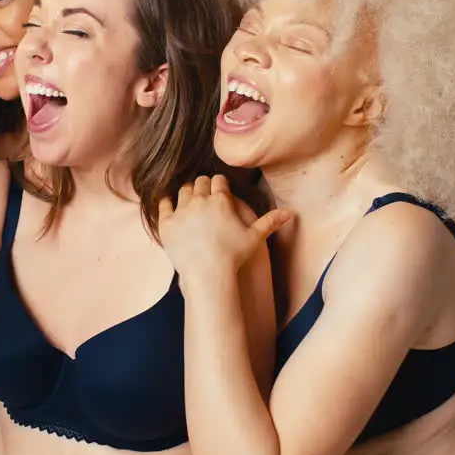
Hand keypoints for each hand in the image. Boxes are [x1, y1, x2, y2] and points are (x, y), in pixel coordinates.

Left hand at [157, 174, 292, 283]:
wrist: (208, 274)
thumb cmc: (233, 256)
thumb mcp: (255, 238)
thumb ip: (270, 222)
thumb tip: (290, 213)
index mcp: (221, 200)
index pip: (219, 181)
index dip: (220, 183)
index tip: (220, 188)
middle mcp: (200, 200)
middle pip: (200, 182)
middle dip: (203, 185)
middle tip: (205, 192)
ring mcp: (182, 210)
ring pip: (183, 191)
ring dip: (187, 191)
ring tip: (189, 197)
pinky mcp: (167, 223)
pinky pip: (164, 204)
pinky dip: (166, 200)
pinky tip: (168, 202)